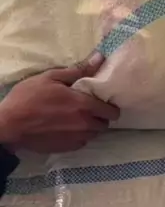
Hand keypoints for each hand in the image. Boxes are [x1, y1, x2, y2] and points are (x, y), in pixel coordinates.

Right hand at [0, 58, 119, 153]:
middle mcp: (84, 124)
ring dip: (90, 127)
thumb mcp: (51, 77)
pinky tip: (67, 128)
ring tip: (78, 118)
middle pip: (105, 124)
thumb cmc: (29, 97)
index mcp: (83, 105)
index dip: (110, 106)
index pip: (111, 111)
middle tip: (89, 109)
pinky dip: (79, 136)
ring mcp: (76, 138)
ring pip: (94, 134)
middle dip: (100, 117)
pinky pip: (82, 142)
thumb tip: (99, 59)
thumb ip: (78, 70)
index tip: (103, 102)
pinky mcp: (67, 148)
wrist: (10, 124)